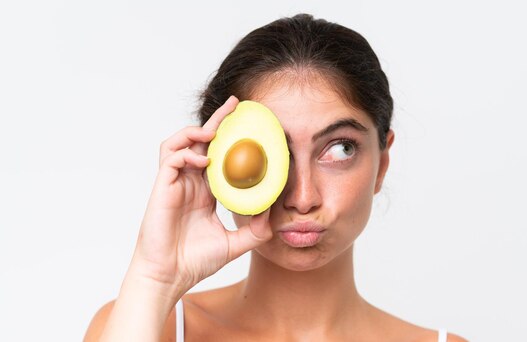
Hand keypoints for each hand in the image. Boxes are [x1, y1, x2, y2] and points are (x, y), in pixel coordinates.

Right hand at [128, 95, 272, 297]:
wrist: (170, 277)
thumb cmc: (194, 261)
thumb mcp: (234, 244)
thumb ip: (255, 230)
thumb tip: (273, 213)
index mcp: (205, 192)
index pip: (218, 157)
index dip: (230, 140)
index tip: (250, 127)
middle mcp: (189, 183)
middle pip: (200, 142)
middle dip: (216, 121)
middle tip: (235, 105)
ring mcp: (174, 184)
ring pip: (179, 143)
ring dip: (196, 132)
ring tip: (214, 130)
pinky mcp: (162, 188)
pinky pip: (170, 159)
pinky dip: (185, 153)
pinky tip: (202, 160)